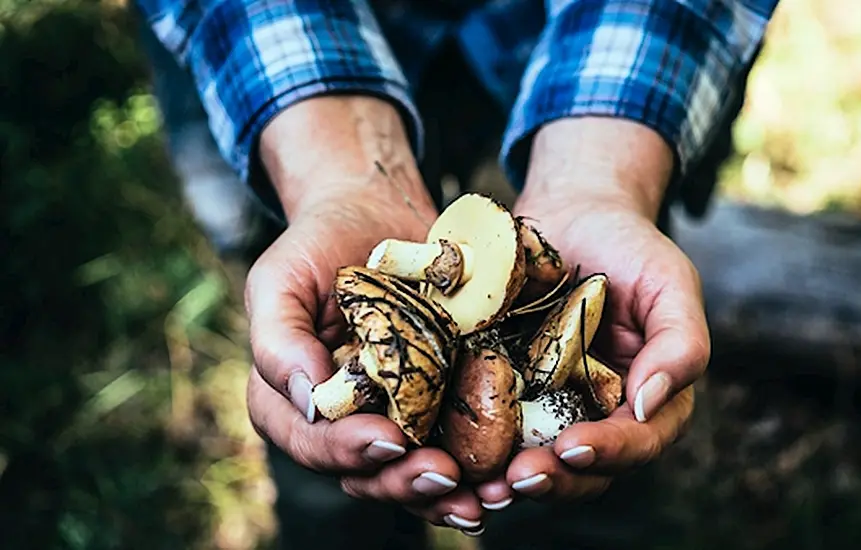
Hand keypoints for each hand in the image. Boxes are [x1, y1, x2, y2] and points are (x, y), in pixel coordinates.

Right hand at [243, 97, 484, 532]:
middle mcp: (339, 423)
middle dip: (406, 482)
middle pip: (366, 474)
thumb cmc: (316, 245)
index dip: (349, 450)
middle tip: (447, 476)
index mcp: (290, 404)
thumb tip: (306, 398)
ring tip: (483, 497)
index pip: (313, 442)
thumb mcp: (279, 279)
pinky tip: (504, 475)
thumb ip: (277, 339)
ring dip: (446, 494)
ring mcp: (390, 417)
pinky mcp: (434, 404)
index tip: (390, 440)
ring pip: (411, 473)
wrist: (375, 215)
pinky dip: (475, 468)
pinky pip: (452, 446)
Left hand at [475, 117, 707, 505]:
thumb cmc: (628, 246)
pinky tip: (447, 455)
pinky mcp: (502, 392)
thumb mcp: (669, 282)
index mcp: (645, 399)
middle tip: (518, 478)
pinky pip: (488, 431)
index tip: (574, 448)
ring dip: (509, 481)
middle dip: (553, 480)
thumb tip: (650, 403)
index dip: (611, 452)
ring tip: (482, 486)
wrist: (571, 213)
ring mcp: (548, 408)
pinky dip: (472, 450)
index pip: (638, 441)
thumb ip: (680, 342)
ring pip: (534, 462)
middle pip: (583, 470)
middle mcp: (596, 415)